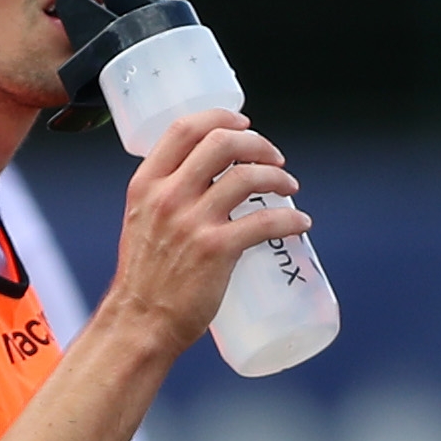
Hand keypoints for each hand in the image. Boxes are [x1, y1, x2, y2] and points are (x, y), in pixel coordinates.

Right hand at [100, 107, 306, 354]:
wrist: (140, 323)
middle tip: (274, 157)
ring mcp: (193, 223)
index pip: (185, 128)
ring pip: (248, 176)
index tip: (243, 123)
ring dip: (279, 176)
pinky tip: (300, 222)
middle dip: (257, 143)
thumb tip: (203, 181)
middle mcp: (168, 197)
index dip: (221, 117)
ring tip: (290, 187)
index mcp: (146, 184)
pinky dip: (290, 219)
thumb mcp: (141, 222)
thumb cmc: (144, 279)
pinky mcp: (217, 250)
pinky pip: (265, 221)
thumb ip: (165, 198)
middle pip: (222, 143)